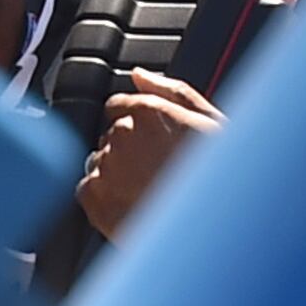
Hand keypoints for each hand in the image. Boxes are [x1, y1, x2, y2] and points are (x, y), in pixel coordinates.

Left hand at [76, 69, 227, 238]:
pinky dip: (101, 198)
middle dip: (128, 150)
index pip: (118, 105)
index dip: (135, 126)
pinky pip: (85, 189)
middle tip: (155, 172)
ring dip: (115, 174)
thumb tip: (139, 74)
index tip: (150, 144)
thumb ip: (171, 91)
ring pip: (98, 161)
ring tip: (146, 192)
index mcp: (149, 110)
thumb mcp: (210, 123)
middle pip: (109, 135)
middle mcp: (123, 133)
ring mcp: (107, 166)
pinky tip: (130, 206)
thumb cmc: (220, 180)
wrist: (213, 230)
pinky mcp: (95, 198)